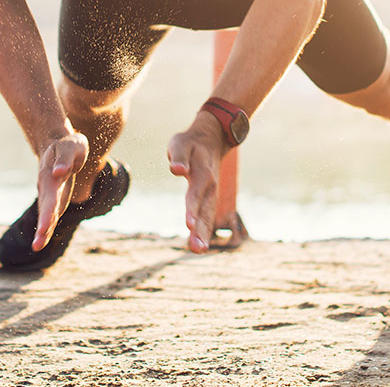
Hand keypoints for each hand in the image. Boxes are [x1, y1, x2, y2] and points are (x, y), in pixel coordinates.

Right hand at [32, 132, 89, 250]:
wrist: (57, 144)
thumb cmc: (68, 145)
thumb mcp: (71, 146)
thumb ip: (65, 159)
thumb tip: (60, 172)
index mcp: (50, 174)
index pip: (50, 195)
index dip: (48, 211)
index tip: (45, 227)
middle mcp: (47, 187)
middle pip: (45, 208)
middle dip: (43, 226)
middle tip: (37, 244)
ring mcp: (49, 194)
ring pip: (45, 214)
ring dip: (42, 231)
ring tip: (37, 247)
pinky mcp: (54, 199)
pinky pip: (50, 215)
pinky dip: (46, 228)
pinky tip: (41, 242)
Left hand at [167, 112, 229, 252]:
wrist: (212, 138)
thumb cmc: (190, 142)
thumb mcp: (181, 143)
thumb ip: (179, 157)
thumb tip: (177, 171)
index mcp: (202, 173)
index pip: (195, 194)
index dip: (192, 209)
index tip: (188, 225)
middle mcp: (209, 186)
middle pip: (204, 211)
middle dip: (200, 230)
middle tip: (196, 249)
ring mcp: (211, 193)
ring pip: (207, 216)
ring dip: (203, 234)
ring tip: (198, 250)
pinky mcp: (209, 198)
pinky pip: (207, 216)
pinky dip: (204, 230)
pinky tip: (200, 246)